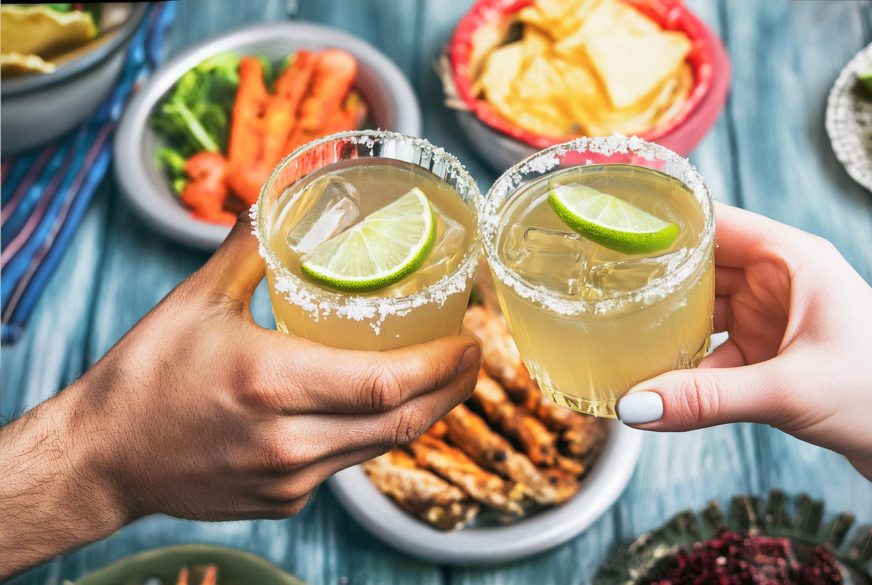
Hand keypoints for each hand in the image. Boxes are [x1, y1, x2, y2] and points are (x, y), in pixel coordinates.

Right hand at [0, 216, 479, 576]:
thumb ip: (253, 244)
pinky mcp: (285, 501)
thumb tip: (288, 195)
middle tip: (472, 356)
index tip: (470, 338)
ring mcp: (290, 480)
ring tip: (438, 374)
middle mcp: (289, 441)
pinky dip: (371, 433)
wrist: (100, 458)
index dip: (444, 365)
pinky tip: (371, 405)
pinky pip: (348, 464)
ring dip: (419, 411)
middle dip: (452, 390)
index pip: (388, 384)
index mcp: (272, 382)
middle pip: (403, 423)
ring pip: (382, 447)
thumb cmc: (144, 376)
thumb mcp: (198, 300)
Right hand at [617, 203, 871, 483]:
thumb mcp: (787, 391)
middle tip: (597, 287)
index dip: (663, 222)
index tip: (610, 228)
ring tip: (616, 335)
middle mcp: (781, 280)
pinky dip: (690, 368)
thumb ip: (706, 398)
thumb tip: (633, 407)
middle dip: (656, 280)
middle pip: (702, 268)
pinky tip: (659, 384)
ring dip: (670, 328)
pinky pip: (718, 353)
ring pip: (706, 313)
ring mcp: (776, 318)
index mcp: (792, 258)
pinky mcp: (775, 355)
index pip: (714, 222)